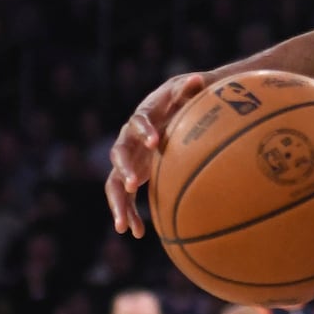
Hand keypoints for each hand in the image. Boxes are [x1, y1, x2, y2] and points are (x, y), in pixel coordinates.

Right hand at [105, 72, 206, 236]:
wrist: (177, 110)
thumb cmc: (186, 99)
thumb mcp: (190, 91)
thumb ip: (191, 89)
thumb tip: (198, 79)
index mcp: (144, 115)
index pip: (139, 120)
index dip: (145, 130)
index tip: (155, 142)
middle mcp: (129, 138)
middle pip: (118, 153)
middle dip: (124, 169)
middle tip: (134, 184)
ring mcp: (128, 158)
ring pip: (114, 181)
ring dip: (118, 202)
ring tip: (122, 225)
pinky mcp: (132, 174)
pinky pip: (126, 196)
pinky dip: (130, 213)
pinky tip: (136, 233)